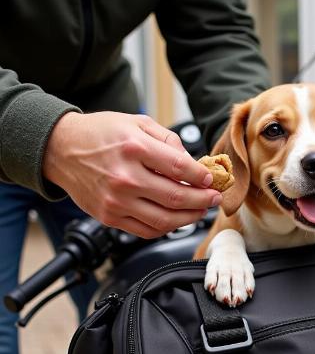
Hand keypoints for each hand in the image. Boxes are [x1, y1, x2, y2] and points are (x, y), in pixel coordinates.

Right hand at [43, 112, 221, 237]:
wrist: (60, 149)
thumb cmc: (100, 134)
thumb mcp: (136, 123)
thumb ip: (168, 141)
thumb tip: (193, 162)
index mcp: (134, 148)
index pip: (180, 168)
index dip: (201, 177)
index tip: (211, 180)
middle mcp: (125, 177)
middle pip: (177, 197)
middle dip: (203, 200)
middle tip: (215, 198)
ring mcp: (116, 201)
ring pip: (165, 220)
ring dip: (190, 218)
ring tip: (200, 210)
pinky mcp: (110, 217)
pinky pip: (147, 230)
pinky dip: (167, 228)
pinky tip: (177, 219)